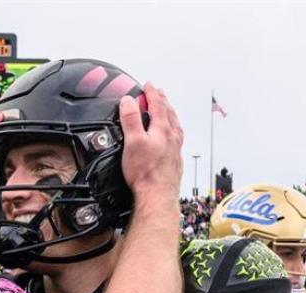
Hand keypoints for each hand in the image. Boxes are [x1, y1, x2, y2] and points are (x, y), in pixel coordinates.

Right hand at [119, 82, 183, 198]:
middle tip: (158, 93)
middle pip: (169, 113)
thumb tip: (129, 101)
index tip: (148, 85)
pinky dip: (174, 130)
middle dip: (162, 100)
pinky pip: (177, 139)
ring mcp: (175, 149)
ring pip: (175, 125)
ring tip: (167, 110)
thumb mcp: (133, 141)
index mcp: (162, 129)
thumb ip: (131, 120)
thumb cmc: (146, 173)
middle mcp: (172, 137)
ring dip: (170, 114)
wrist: (158, 195)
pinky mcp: (175, 161)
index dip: (152, 93)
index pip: (158, 104)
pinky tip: (172, 136)